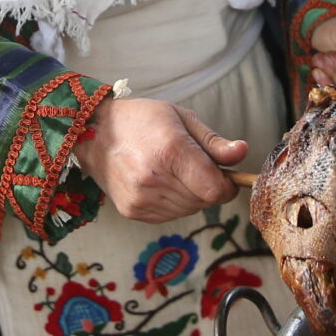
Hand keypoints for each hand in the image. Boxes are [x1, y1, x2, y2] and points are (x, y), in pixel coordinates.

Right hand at [74, 97, 247, 223]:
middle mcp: (154, 179)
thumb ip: (214, 142)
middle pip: (204, 201)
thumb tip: (242, 152)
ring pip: (188, 211)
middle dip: (209, 188)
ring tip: (173, 171)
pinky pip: (170, 216)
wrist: (93, 132)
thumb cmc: (141, 120)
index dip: (227, 186)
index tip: (224, 175)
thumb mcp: (181, 118)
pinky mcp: (132, 211)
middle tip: (193, 166)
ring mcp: (141, 199)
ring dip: (191, 196)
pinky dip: (174, 203)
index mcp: (170, 152)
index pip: (215, 190)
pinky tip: (160, 182)